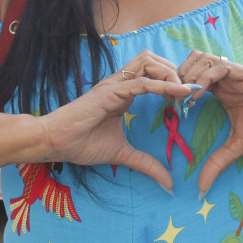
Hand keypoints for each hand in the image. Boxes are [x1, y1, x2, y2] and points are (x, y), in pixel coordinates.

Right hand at [38, 51, 188, 191]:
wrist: (55, 142)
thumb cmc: (81, 143)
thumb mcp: (122, 154)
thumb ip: (146, 164)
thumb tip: (169, 183)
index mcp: (123, 92)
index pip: (152, 72)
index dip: (172, 80)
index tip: (187, 99)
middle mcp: (120, 83)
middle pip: (153, 59)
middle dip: (176, 70)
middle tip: (187, 93)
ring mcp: (114, 85)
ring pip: (149, 62)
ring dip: (171, 73)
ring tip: (184, 92)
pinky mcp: (110, 92)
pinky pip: (141, 82)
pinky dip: (163, 85)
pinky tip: (179, 92)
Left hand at [177, 50, 242, 194]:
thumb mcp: (239, 147)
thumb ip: (218, 162)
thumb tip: (200, 188)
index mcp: (222, 90)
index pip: (191, 77)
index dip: (177, 89)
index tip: (170, 108)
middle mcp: (227, 78)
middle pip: (191, 61)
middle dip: (177, 78)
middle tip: (173, 100)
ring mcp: (237, 74)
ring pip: (203, 59)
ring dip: (188, 76)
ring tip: (185, 98)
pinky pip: (221, 66)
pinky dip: (205, 78)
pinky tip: (200, 96)